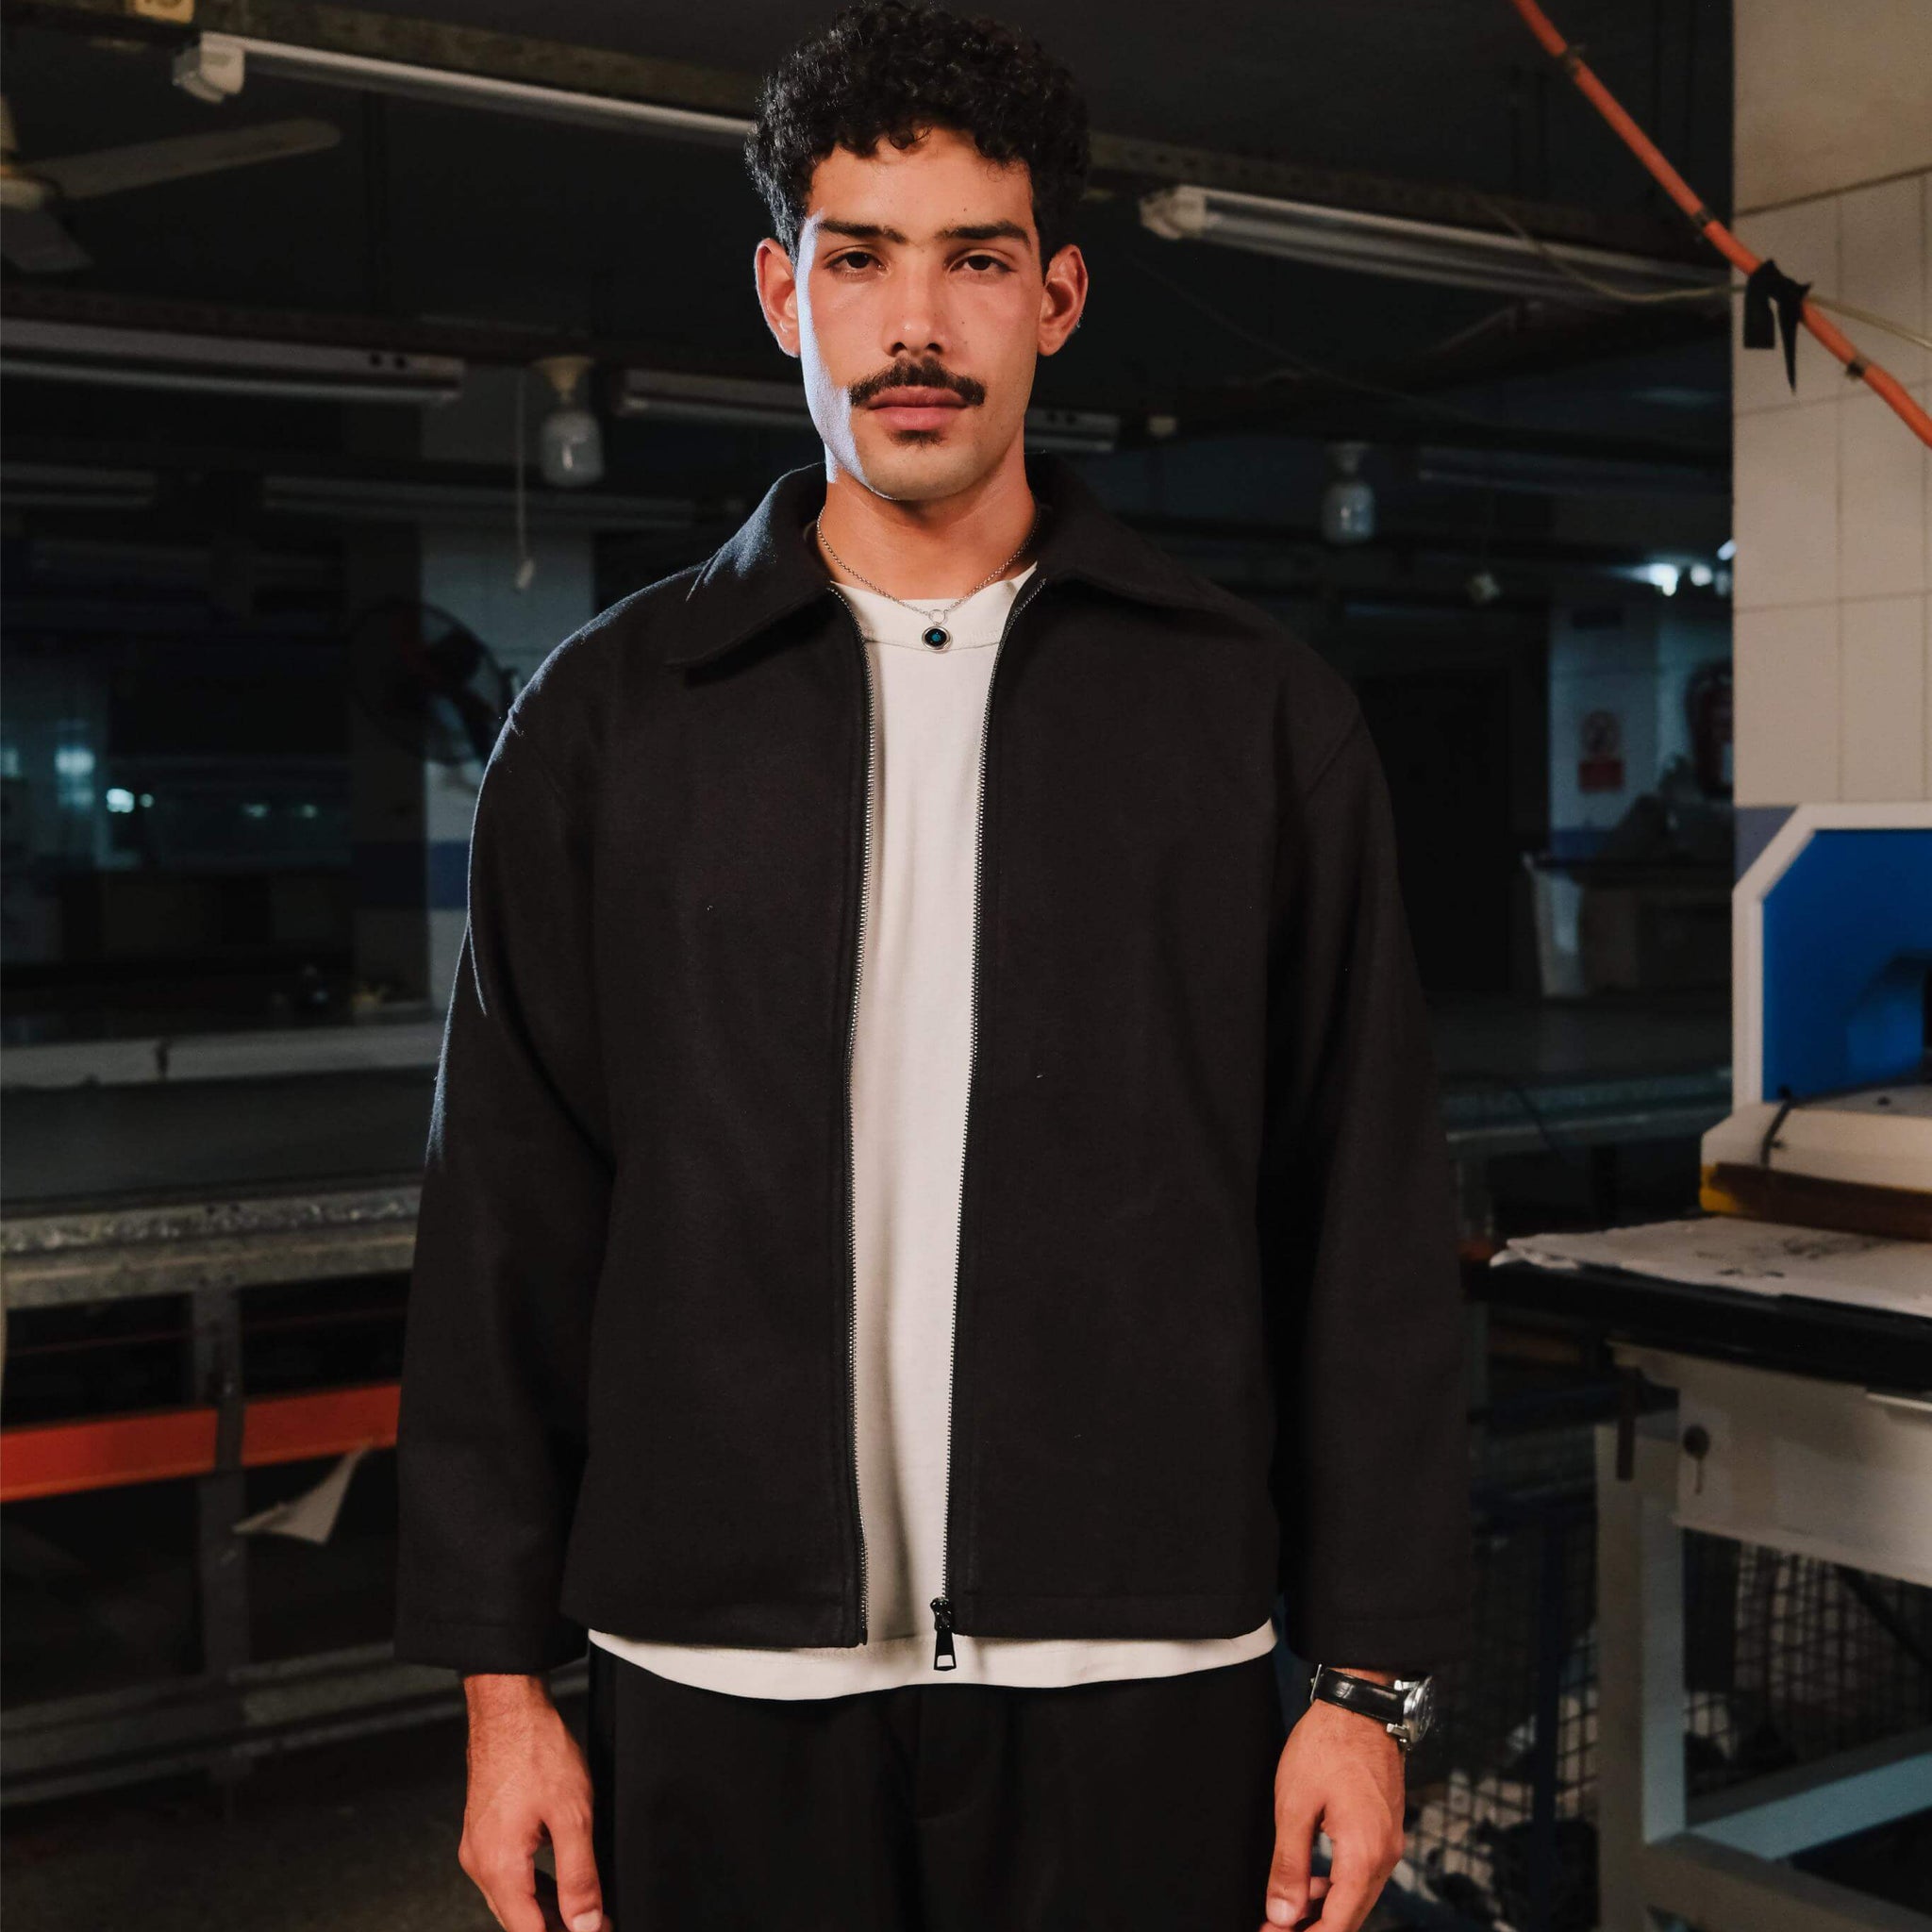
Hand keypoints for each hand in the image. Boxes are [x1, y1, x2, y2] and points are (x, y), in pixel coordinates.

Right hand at [459, 1673, 606, 1931]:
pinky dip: (533, 1888)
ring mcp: (478, 1847)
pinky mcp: (483, 1832)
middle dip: (556, 1928)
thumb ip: (580, 1875)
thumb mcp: (573, 1815)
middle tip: (595, 1923)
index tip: (594, 1931)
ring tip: (584, 1911)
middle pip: (518, 1921)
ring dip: (546, 1911)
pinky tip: (557, 1886)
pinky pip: (507, 1875)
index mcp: (499, 1866)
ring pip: (512, 1899)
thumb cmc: (535, 1748)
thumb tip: (587, 1921)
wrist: (509, 1708)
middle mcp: (480, 1862)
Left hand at [1260, 1694, 1405, 1929]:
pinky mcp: (1386, 1828)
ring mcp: (1390, 1841)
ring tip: (1287, 1911)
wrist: (1360, 1705)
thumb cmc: (1326, 1746)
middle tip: (1274, 1929)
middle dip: (1313, 1928)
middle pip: (1351, 1915)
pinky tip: (1312, 1881)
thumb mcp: (1294, 1805)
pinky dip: (1338, 1885)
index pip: (1339, 1924)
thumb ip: (1289, 1866)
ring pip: (1358, 1895)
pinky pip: (1364, 1871)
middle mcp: (1385, 1855)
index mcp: (1364, 1855)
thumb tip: (1283, 1915)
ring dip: (1325, 1909)